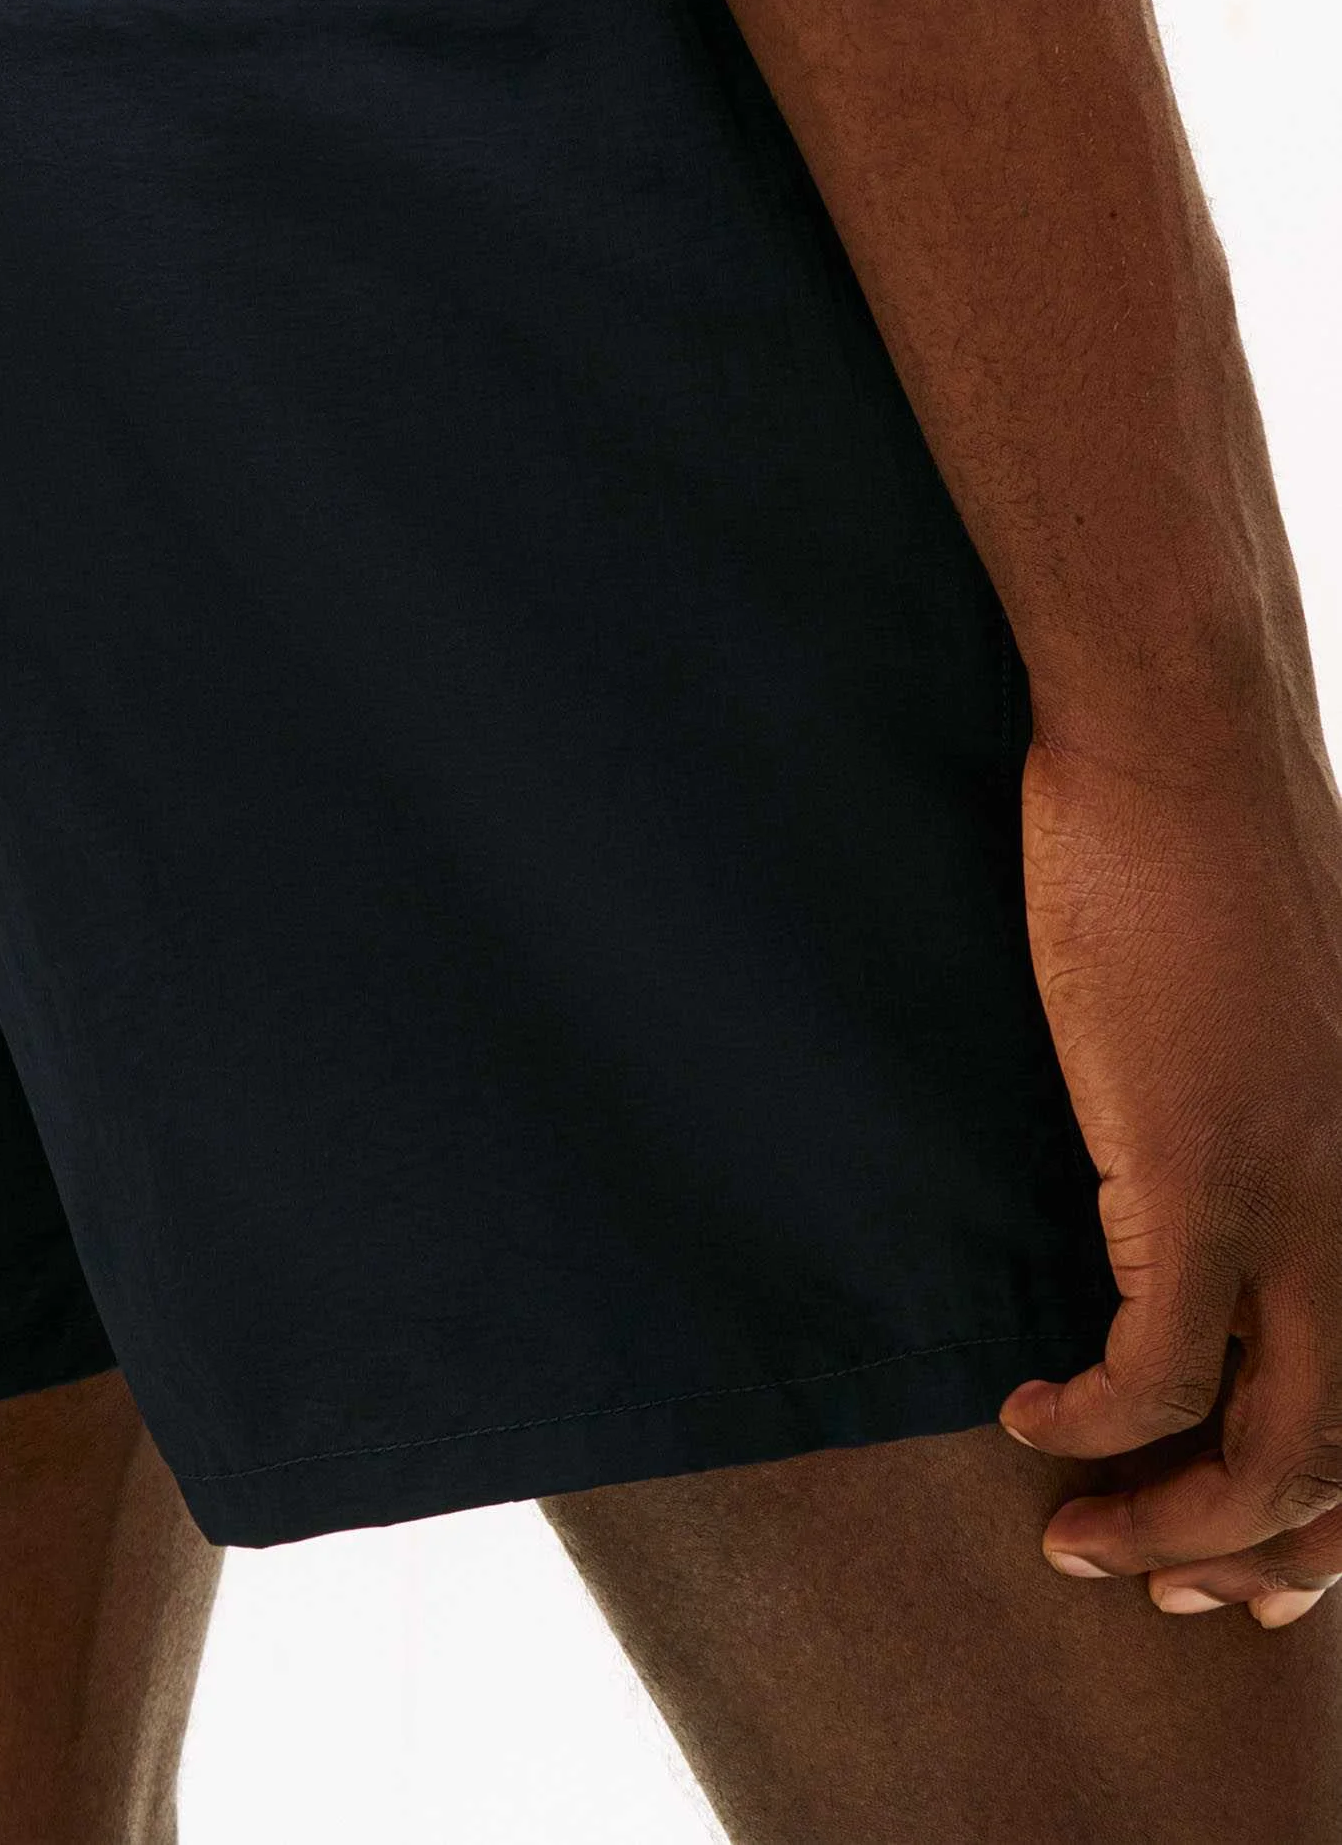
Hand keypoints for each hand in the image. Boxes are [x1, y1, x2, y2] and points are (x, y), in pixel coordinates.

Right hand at [1000, 728, 1341, 1626]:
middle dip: (1251, 1559)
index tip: (1234, 1560)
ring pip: (1273, 1454)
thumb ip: (1263, 1112)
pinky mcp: (1202, 1177)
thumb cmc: (1202, 853)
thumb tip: (1201, 1174)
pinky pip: (1156, 1375)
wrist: (1176, 750)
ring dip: (1171, 1528)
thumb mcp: (1264, 1020)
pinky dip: (1091, 1425)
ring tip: (1078, 1536)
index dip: (1318, 1520)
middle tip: (1158, 1587)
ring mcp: (1302, 1203)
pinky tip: (1025, 1414)